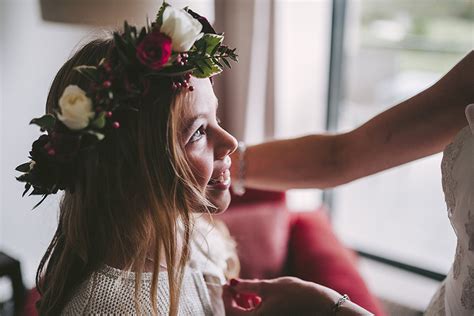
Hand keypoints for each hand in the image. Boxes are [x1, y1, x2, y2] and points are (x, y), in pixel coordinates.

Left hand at [223, 277, 337, 315]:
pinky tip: (258, 297)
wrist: (322, 306)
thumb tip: (232, 283)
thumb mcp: (269, 286)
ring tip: (248, 290)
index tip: (227, 283)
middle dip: (233, 301)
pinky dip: (253, 309)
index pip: (230, 311)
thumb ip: (247, 286)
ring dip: (243, 305)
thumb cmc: (297, 294)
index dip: (226, 296)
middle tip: (235, 286)